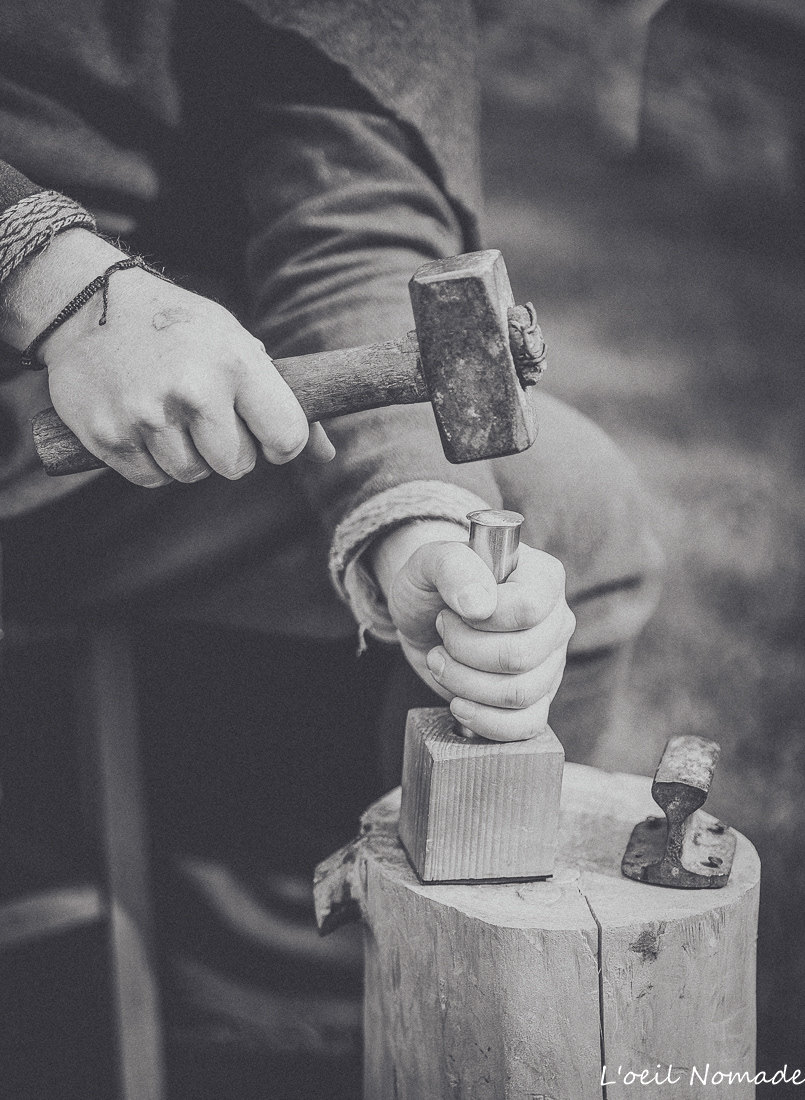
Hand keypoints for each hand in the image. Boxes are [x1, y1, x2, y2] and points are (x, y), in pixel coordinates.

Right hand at [1, 230, 333, 485]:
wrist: (83, 303)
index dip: (281, 443)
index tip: (266, 433)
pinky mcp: (110, 437)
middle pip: (237, 466)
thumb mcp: (235, 344)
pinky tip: (142, 421)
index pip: (287, 439)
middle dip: (228, 448)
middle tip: (206, 414)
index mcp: (235, 363)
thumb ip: (282, 401)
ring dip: (188, 454)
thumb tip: (327, 456)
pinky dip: (152, 461)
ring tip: (170, 412)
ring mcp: (147, 417)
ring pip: (192, 474)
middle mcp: (193, 391)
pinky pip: (152, 478)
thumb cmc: (177, 327)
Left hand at [374, 527, 575, 740]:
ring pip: (519, 694)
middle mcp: (556, 620)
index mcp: (543, 577)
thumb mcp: (428, 561)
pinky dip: (485, 721)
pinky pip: (526, 725)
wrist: (424, 615)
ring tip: (441, 661)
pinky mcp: (537, 697)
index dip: (482, 619)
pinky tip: (458, 703)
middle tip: (442, 637)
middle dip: (464, 652)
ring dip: (464, 683)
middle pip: (520, 657)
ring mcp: (551, 662)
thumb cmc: (432, 583)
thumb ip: (453, 567)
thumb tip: (478, 606)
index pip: (529, 608)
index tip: (451, 611)